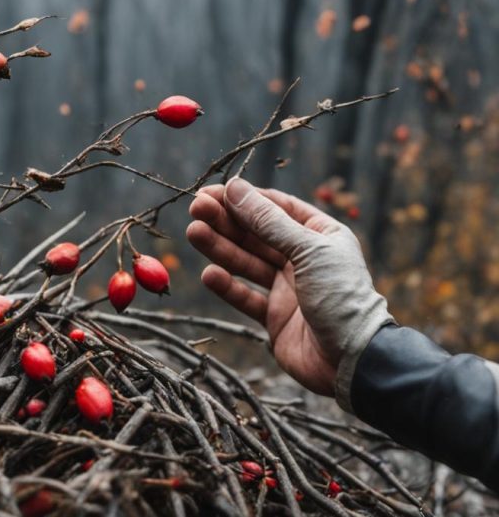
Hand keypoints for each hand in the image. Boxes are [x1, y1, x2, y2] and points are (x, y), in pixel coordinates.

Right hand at [186, 178, 391, 408]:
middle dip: (226, 221)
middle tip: (196, 208)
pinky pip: (245, 296)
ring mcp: (288, 288)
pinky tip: (210, 274)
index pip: (277, 208)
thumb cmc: (341, 297)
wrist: (354, 359)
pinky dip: (227, 286)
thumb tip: (236, 188)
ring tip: (194, 233)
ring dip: (220, 248)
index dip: (244, 199)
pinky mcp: (274, 316)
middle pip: (257, 234)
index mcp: (320, 236)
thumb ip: (268, 222)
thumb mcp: (307, 250)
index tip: (212, 192)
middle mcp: (303, 259)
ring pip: (247, 262)